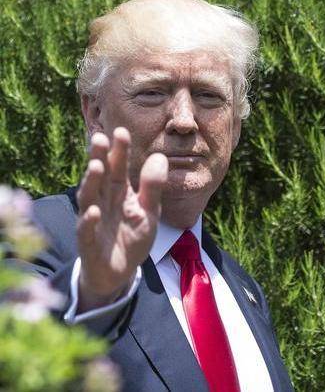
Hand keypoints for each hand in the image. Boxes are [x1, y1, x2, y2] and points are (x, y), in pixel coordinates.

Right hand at [76, 127, 167, 311]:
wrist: (119, 272)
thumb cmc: (132, 237)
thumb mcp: (148, 211)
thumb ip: (153, 186)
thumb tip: (160, 156)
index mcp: (118, 193)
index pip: (118, 168)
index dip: (119, 151)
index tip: (122, 131)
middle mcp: (102, 202)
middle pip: (100, 177)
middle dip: (99, 158)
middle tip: (100, 137)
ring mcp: (93, 221)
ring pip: (89, 198)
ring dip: (91, 182)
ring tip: (96, 166)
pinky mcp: (89, 243)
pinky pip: (86, 230)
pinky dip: (88, 221)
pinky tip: (92, 211)